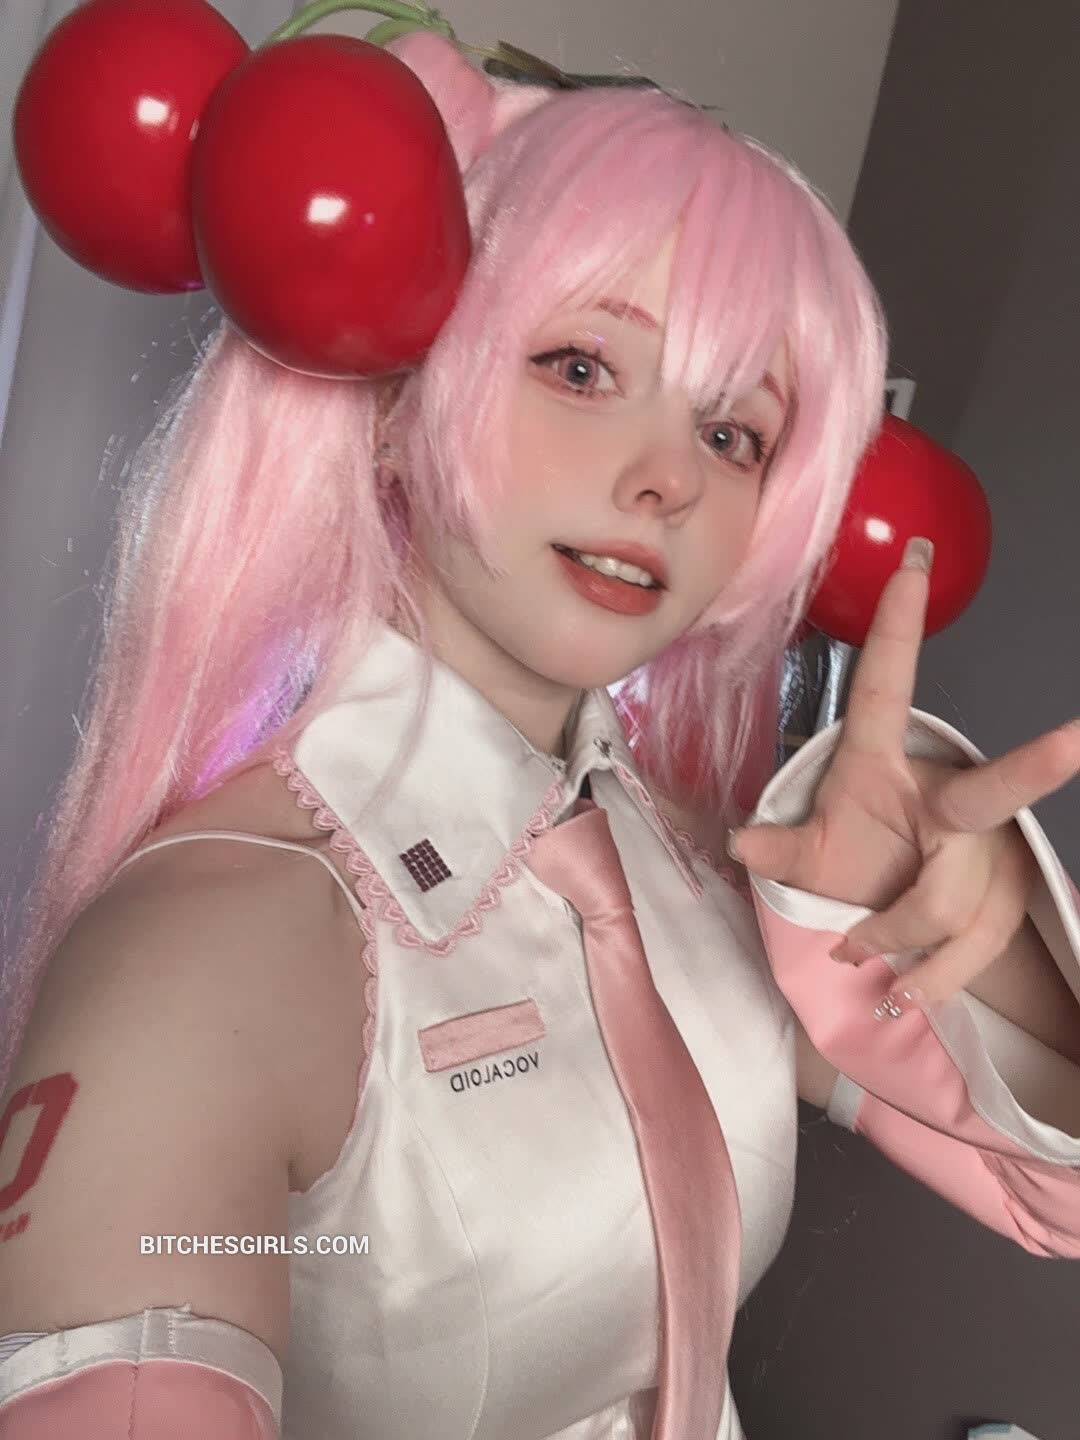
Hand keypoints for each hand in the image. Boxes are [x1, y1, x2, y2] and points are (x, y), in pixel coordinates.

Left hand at [732, 537, 1079, 1010]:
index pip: (890, 686)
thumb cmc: (856, 865)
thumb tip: (736, 840)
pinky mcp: (1002, 901)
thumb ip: (780, 848)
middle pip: (990, 793)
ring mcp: (984, 852)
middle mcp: (948, 801)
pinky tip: (900, 995)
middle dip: (1036, 765)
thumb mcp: (812, 856)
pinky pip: (967, 950)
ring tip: (855, 949)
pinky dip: (928, 979)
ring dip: (893, 935)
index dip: (898, 624)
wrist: (905, 925)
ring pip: (948, 904)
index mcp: (884, 764)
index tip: (912, 558)